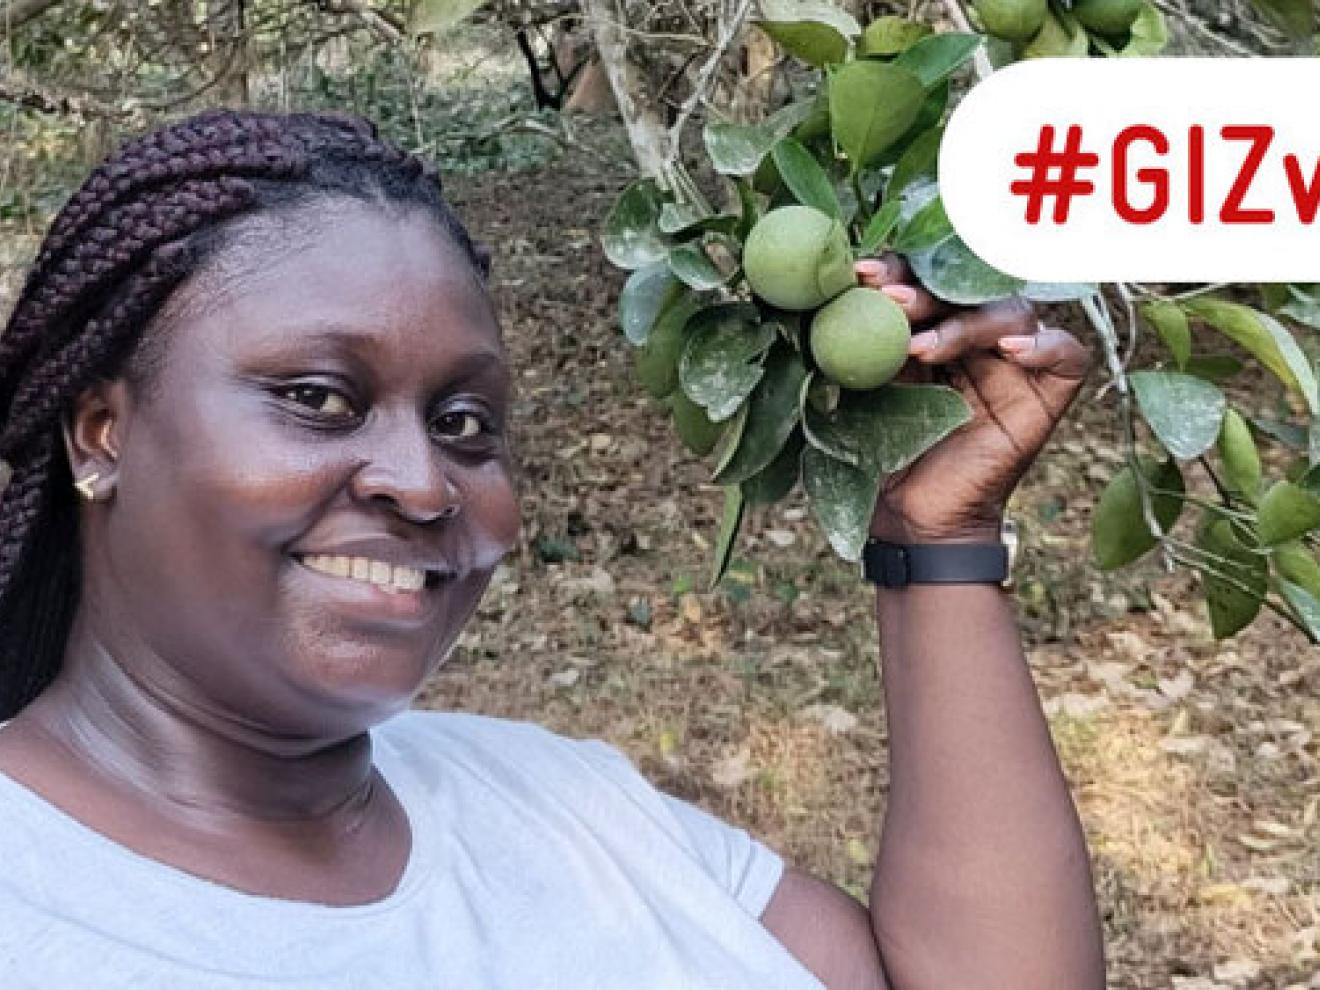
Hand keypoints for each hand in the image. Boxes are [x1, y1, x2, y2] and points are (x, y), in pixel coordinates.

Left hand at [855, 255, 1092, 544]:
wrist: (910, 521)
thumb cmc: (883, 457)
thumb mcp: (860, 393)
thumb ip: (856, 344)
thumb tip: (825, 294)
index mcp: (932, 330)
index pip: (926, 282)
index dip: (899, 271)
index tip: (861, 274)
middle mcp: (976, 341)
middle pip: (968, 291)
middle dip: (926, 290)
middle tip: (888, 299)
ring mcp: (1014, 367)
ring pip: (1011, 314)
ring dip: (966, 322)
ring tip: (921, 348)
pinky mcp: (1045, 398)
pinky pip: (1067, 356)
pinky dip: (1044, 345)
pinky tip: (1009, 350)